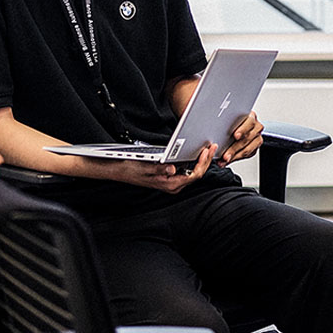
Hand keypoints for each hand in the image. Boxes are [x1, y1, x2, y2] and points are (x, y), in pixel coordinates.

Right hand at [102, 143, 217, 192]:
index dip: (202, 163)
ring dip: (201, 161)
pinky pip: (186, 170)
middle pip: (196, 174)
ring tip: (208, 149)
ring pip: (192, 172)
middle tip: (212, 147)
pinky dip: (193, 161)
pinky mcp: (169, 176)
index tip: (206, 151)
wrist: (119, 171)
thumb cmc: (131, 169)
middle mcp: (172, 185)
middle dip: (206, 161)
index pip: (193, 175)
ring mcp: (171, 182)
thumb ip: (160, 168)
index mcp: (169, 184)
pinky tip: (196, 153)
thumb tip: (173, 168)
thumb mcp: (145, 167)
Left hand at [219, 111, 263, 165]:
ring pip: (247, 149)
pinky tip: (226, 161)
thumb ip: (228, 121)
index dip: (242, 130)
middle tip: (225, 155)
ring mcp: (257, 138)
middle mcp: (256, 128)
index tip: (235, 136)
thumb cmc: (236, 120)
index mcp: (251, 117)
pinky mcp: (255, 148)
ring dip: (234, 156)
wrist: (242, 125)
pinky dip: (234, 159)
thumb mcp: (233, 117)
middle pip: (247, 139)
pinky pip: (245, 155)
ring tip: (224, 160)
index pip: (249, 123)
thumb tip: (215, 125)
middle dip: (234, 148)